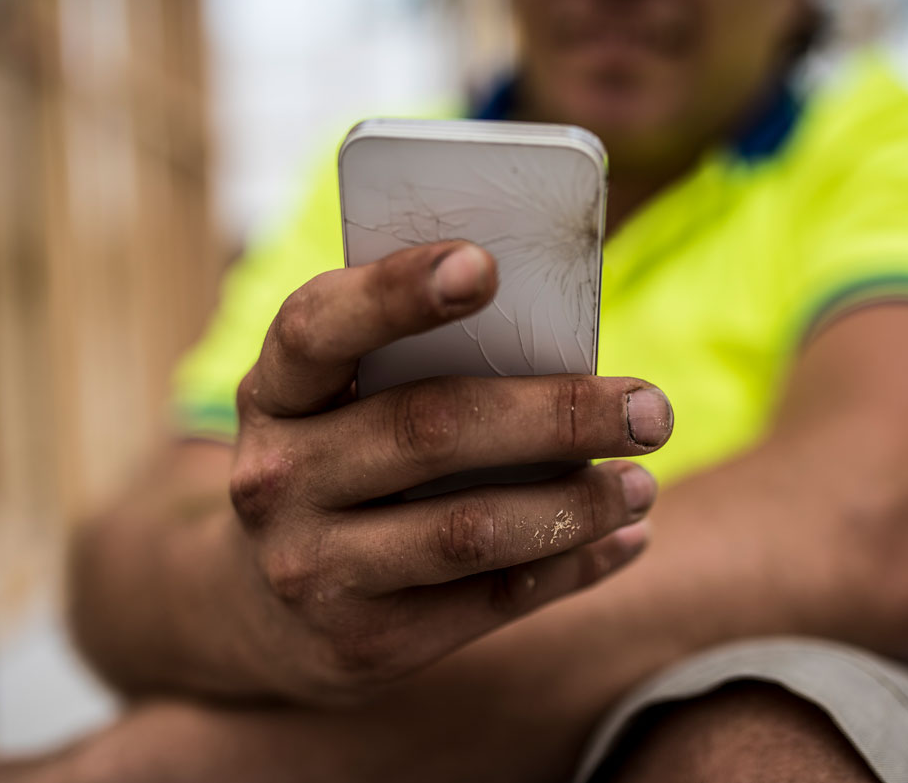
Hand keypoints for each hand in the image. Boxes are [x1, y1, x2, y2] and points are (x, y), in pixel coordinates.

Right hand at [230, 240, 672, 702]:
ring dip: (576, 505)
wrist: (257, 609)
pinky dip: (571, 567)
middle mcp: (277, 478)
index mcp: (274, 391)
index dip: (396, 293)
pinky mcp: (363, 642)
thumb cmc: (335, 465)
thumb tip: (570, 349)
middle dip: (556, 414)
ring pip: (469, 529)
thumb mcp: (338, 404)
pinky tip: (622, 538)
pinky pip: (491, 600)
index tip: (485, 266)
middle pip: (430, 430)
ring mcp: (312, 568)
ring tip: (642, 483)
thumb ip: (415, 366)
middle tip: (650, 409)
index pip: (319, 327)